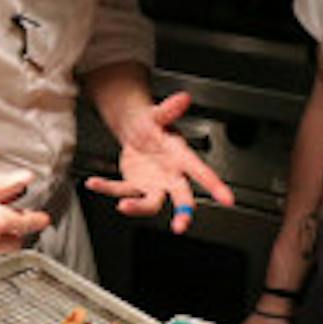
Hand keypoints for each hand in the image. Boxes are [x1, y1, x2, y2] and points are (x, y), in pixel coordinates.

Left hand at [82, 91, 234, 230]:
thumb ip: (170, 109)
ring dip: (137, 207)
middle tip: (181, 226)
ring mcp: (153, 185)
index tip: (228, 200)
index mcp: (180, 157)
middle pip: (181, 197)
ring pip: (150, 203)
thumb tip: (183, 98)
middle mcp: (170, 175)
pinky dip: (107, 188)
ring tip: (122, 206)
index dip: (215, 185)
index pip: (201, 171)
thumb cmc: (155, 125)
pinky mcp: (134, 187)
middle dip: (183, 212)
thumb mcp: (159, 115)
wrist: (136, 131)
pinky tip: (94, 183)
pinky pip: (121, 190)